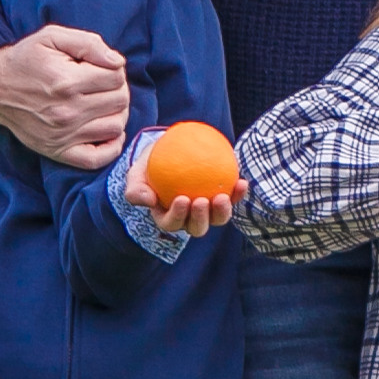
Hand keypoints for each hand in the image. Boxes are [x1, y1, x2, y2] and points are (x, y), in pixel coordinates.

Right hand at [0, 25, 129, 168]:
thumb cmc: (26, 59)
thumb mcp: (53, 37)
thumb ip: (89, 44)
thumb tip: (118, 63)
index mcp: (66, 82)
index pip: (116, 77)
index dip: (114, 68)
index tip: (102, 67)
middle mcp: (66, 111)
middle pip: (119, 101)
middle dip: (117, 88)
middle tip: (102, 83)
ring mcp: (62, 135)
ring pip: (115, 126)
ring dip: (116, 112)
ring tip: (102, 103)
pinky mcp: (57, 151)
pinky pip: (98, 158)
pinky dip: (111, 146)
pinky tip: (107, 131)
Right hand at [125, 160, 245, 241]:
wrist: (169, 151)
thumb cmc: (149, 165)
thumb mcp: (136, 175)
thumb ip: (136, 190)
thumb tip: (148, 200)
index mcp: (168, 218)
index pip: (171, 223)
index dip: (177, 216)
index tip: (182, 199)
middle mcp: (189, 219)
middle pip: (197, 227)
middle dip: (200, 219)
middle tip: (201, 201)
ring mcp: (208, 210)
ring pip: (217, 218)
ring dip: (222, 211)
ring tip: (223, 196)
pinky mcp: (223, 198)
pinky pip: (232, 198)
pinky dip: (238, 193)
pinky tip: (242, 182)